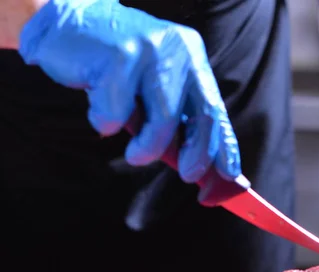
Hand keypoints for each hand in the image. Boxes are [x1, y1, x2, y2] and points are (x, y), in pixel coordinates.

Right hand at [17, 0, 240, 183]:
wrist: (67, 28)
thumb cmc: (115, 69)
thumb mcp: (153, 93)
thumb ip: (176, 123)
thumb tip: (199, 169)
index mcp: (192, 58)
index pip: (216, 108)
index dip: (225, 145)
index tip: (230, 174)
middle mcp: (179, 50)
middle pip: (203, 113)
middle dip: (199, 152)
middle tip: (190, 175)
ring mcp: (151, 50)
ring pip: (164, 117)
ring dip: (148, 148)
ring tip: (135, 155)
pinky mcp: (119, 55)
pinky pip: (118, 111)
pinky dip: (106, 122)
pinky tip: (98, 109)